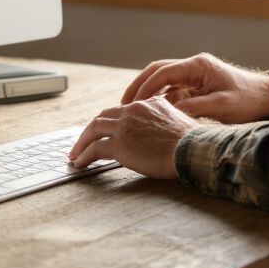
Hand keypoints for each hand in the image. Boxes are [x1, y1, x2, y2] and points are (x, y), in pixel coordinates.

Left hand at [67, 96, 199, 179]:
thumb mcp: (178, 120)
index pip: (120, 110)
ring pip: (93, 130)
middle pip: (102, 117)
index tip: (101, 132)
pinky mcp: (120, 144)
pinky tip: (80, 164)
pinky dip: (84, 156)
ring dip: (82, 143)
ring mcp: (125, 126)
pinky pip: (94, 149)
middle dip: (90, 131)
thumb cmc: (192, 142)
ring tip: (75, 155)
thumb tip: (159, 132)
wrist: (193, 149)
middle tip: (82, 142)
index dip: (108, 122)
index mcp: (147, 103)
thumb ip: (163, 120)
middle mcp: (133, 110)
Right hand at [119, 53, 268, 123]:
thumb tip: (167, 115)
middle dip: (139, 86)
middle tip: (123, 105)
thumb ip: (194, 108)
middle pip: (157, 72)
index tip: (131, 103)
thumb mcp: (221, 107)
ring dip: (148, 94)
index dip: (145, 87)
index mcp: (198, 66)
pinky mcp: (197, 87)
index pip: (163, 72)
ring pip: (163, 82)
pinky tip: (151, 115)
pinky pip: (173, 91)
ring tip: (131, 111)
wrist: (268, 98)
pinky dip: (160, 101)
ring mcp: (195, 76)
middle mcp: (194, 67)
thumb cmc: (248, 101)